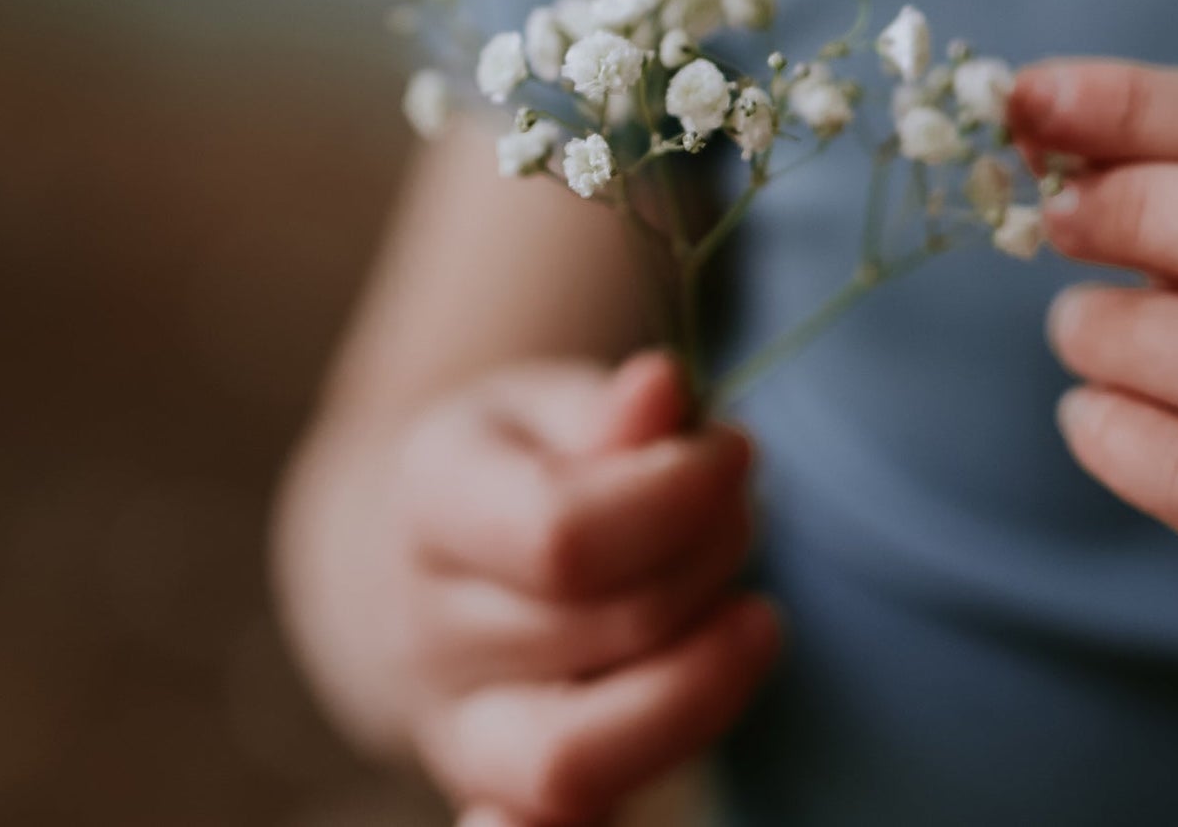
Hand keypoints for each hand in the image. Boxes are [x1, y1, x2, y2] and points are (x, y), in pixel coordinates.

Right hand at [386, 351, 776, 825]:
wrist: (437, 549)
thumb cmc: (521, 457)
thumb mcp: (556, 400)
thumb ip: (609, 408)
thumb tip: (662, 390)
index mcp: (431, 497)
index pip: (561, 532)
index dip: (678, 495)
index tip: (736, 450)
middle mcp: (424, 625)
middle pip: (603, 627)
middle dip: (709, 557)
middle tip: (739, 504)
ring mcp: (453, 724)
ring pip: (580, 755)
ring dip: (702, 683)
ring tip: (753, 618)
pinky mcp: (497, 786)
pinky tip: (666, 756)